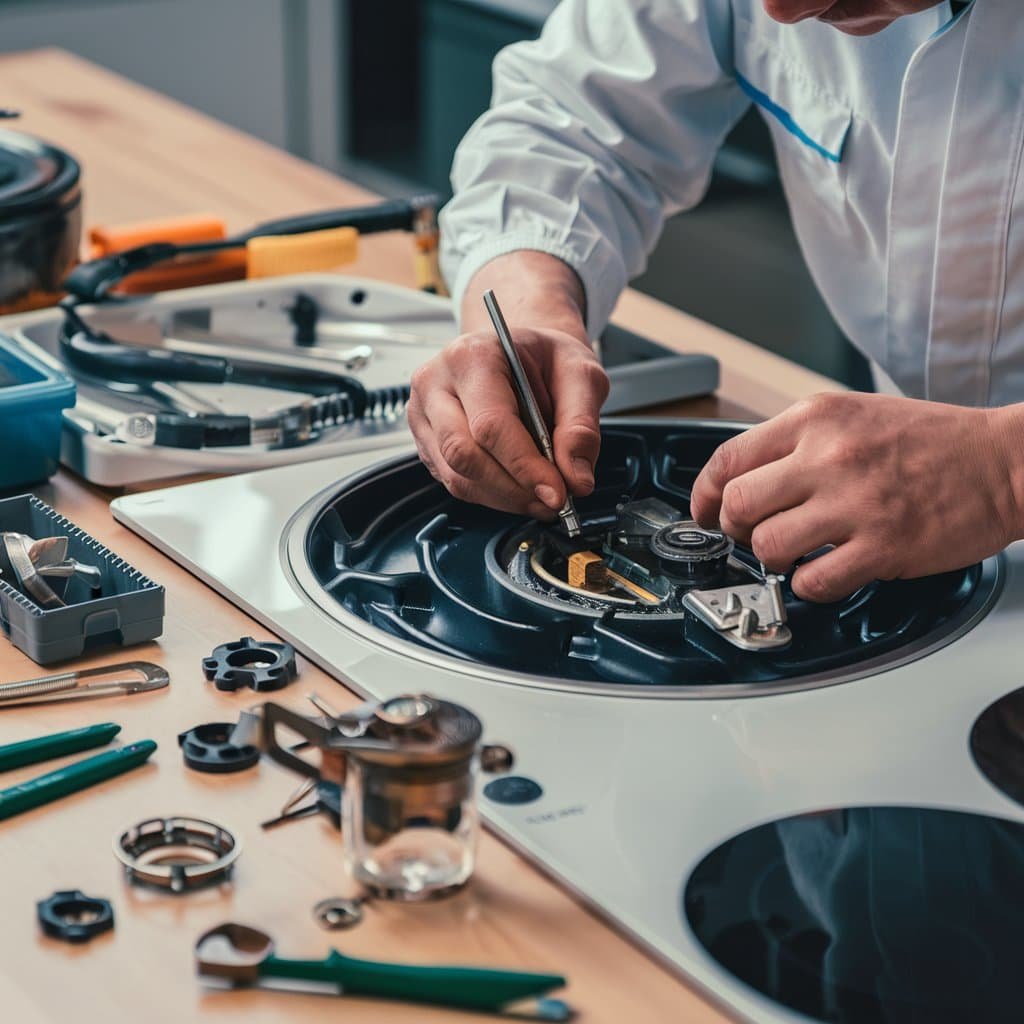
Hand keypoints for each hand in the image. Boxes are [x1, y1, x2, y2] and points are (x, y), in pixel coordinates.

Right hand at [407, 252, 608, 515]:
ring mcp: (424, 414)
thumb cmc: (547, 359)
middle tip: (554, 500)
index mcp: (472, 356)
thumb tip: (576, 479)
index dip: (525, 466)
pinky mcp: (426, 441)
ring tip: (542, 496)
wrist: (523, 353)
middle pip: (464, 454)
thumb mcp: (581, 376)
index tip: (557, 493)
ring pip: (457, 476)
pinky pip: (454, 482)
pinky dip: (493, 495)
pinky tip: (520, 488)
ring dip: (505, 497)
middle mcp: (436, 383)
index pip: (491, 424)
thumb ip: (581, 426)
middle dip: (514, 488)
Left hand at [689, 392, 1023, 601]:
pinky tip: (824, 572)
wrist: (1006, 460)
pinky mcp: (884, 546)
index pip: (727, 459)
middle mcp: (829, 455)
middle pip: (737, 505)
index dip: (703, 494)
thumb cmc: (932, 441)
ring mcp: (856, 503)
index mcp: (816, 419)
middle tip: (752, 535)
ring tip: (794, 555)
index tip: (704, 512)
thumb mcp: (853, 416)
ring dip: (771, 560)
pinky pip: (813, 582)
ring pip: (769, 547)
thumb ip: (797, 443)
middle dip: (734, 529)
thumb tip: (743, 480)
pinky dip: (808, 586)